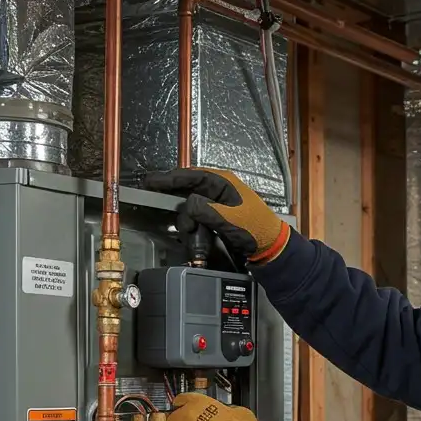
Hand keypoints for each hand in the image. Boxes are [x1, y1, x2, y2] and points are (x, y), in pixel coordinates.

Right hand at [140, 167, 290, 263]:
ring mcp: (216, 203)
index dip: (169, 178)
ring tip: (195, 234)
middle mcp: (217, 189)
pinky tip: (198, 237)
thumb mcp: (229, 218)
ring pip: (190, 209)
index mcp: (223, 181)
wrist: (269, 246)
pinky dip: (195, 229)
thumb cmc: (255, 228)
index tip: (150, 181)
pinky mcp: (216, 217)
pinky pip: (197, 219)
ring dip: (189, 223)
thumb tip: (187, 204)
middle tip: (173, 216)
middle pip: (187, 191)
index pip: (190, 175)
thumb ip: (206, 209)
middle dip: (180, 207)